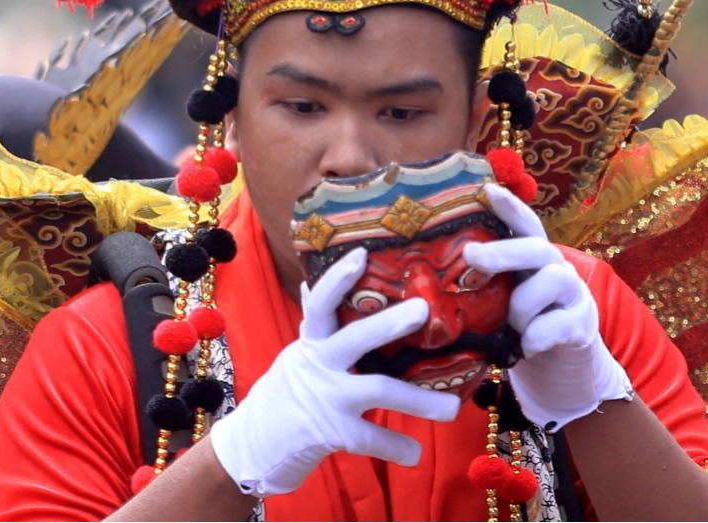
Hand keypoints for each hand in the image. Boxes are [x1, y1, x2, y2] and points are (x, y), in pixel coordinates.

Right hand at [209, 247, 462, 497]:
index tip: (362, 253)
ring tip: (454, 407)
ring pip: (378, 391)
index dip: (338, 279)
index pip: (321, 305)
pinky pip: (371, 438)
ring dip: (419, 400)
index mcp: (311, 344)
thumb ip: (313, 327)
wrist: (253, 447)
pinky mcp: (331, 432)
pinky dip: (396, 447)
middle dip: (389, 324)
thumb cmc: (284, 395)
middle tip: (422, 309)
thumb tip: (312, 282)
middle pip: (355, 339)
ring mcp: (326, 399)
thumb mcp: (296, 356)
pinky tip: (415, 453)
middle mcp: (318, 365)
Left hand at [464, 184, 634, 430]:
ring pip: (550, 281)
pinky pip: (556, 325)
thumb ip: (484, 283)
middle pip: (537, 246)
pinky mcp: (582, 325)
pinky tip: (525, 347)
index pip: (524, 224)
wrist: (560, 369)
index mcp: (533, 258)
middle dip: (504, 249)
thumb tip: (430, 274)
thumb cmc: (520, 327)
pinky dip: (535, 338)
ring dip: (521, 307)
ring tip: (510, 326)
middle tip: (471, 255)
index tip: (487, 189)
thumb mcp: (502, 300)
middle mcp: (556, 268)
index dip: (509, 206)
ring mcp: (574, 295)